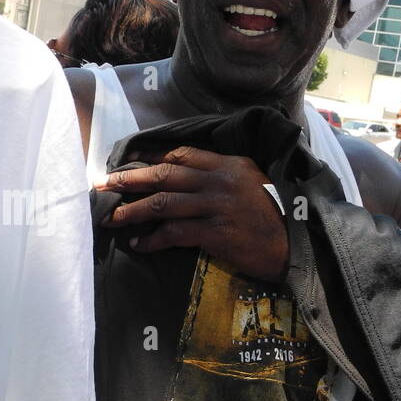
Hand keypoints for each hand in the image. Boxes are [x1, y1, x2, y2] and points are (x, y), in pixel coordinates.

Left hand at [96, 147, 288, 280]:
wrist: (297, 244)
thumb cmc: (273, 216)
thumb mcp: (251, 183)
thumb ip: (222, 176)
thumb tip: (185, 179)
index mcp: (228, 165)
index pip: (182, 155)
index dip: (151, 159)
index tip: (128, 163)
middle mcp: (220, 181)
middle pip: (165, 174)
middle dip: (130, 179)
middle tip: (103, 185)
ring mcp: (217, 207)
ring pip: (163, 203)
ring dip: (133, 211)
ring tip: (112, 218)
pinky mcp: (216, 233)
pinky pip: (175, 233)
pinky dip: (153, 240)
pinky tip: (139, 244)